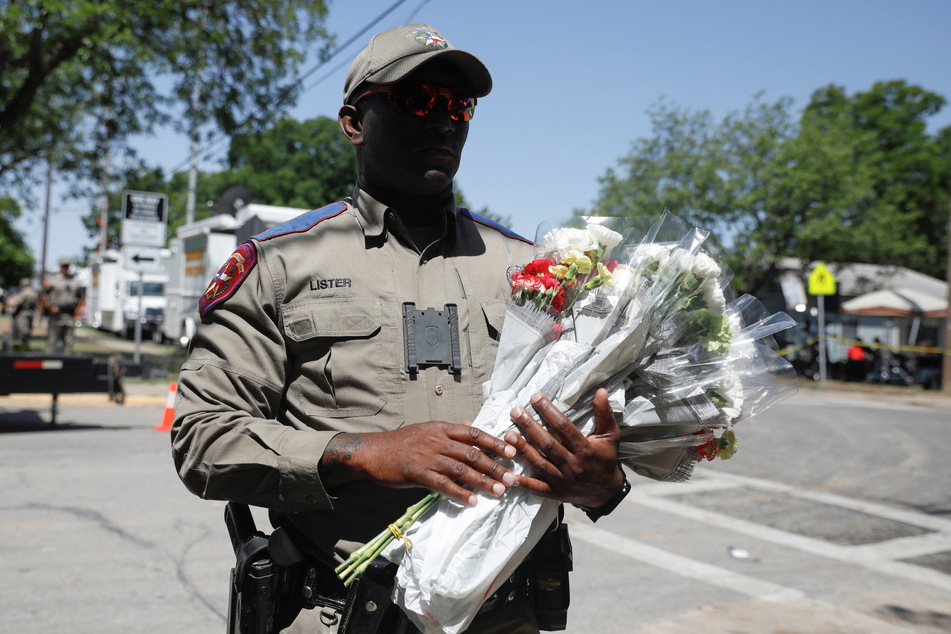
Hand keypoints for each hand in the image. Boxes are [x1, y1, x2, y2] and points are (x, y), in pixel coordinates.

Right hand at [321, 422, 517, 506]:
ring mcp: (429, 457)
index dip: (495, 442)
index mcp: (442, 428)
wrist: (374, 452)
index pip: (474, 434)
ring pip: (462, 470)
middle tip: (511, 477)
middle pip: (473, 453)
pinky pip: (444, 485)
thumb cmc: (401, 442)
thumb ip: (450, 431)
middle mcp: (438, 441)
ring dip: (483, 481)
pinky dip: (460, 493)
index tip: (512, 451)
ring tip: (498, 491)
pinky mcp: (419, 473)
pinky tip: (472, 501)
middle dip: (495, 466)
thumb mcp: (427, 430)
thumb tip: (471, 426)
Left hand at [505, 389, 623, 507]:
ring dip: (523, 450)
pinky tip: (507, 476)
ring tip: (508, 435)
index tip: (535, 398)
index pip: (564, 427)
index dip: (549, 411)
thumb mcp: (610, 435)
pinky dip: (522, 483)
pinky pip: (537, 489)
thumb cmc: (606, 459)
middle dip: (530, 427)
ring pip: (540, 464)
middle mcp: (573, 465)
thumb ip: (604, 413)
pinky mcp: (555, 493)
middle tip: (516, 412)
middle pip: (548, 444)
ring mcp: (563, 481)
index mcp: (585, 449)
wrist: (607, 492)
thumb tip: (601, 391)